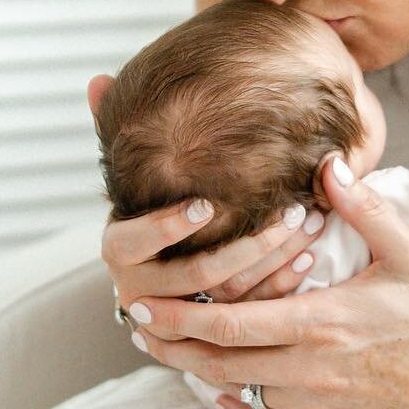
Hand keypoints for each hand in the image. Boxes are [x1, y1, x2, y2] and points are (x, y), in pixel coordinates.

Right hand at [88, 74, 324, 325]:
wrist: (165, 265)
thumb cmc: (153, 199)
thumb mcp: (135, 167)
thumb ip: (114, 126)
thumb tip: (98, 81)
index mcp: (120, 248)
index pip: (138, 240)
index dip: (169, 225)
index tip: (207, 204)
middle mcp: (142, 288)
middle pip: (195, 275)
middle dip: (246, 244)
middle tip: (289, 212)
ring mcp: (180, 314)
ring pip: (229, 296)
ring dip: (273, 260)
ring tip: (308, 224)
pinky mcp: (213, 326)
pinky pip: (251, 312)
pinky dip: (281, 284)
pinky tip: (310, 255)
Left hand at [120, 150, 408, 408]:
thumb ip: (364, 209)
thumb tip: (328, 166)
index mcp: (323, 322)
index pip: (231, 323)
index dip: (179, 315)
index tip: (142, 303)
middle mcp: (312, 370)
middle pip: (220, 362)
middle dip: (172, 343)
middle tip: (136, 324)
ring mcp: (320, 405)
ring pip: (239, 394)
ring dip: (199, 372)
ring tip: (169, 350)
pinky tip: (222, 392)